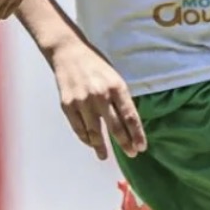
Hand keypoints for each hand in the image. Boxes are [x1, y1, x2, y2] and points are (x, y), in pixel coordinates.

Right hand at [51, 40, 145, 159]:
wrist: (68, 52)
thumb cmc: (95, 65)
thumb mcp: (114, 77)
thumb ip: (120, 98)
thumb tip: (129, 123)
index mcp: (116, 87)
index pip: (130, 116)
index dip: (137, 134)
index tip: (141, 147)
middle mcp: (100, 95)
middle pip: (115, 127)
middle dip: (125, 143)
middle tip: (131, 154)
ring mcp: (82, 101)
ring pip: (95, 132)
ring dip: (101, 147)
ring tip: (104, 156)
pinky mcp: (68, 105)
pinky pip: (78, 128)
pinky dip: (85, 138)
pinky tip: (90, 143)